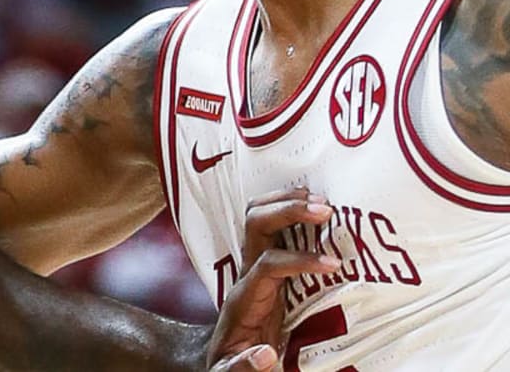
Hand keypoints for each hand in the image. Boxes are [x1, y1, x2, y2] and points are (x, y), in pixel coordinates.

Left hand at [206, 187, 338, 369]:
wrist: (223, 361)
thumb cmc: (229, 366)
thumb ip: (244, 368)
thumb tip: (266, 355)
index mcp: (243, 299)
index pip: (267, 265)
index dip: (299, 260)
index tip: (333, 264)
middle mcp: (246, 275)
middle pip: (256, 225)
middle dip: (288, 210)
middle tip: (326, 209)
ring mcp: (253, 267)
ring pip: (260, 217)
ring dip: (287, 202)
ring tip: (322, 201)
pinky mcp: (265, 269)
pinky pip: (272, 230)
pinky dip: (290, 213)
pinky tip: (313, 209)